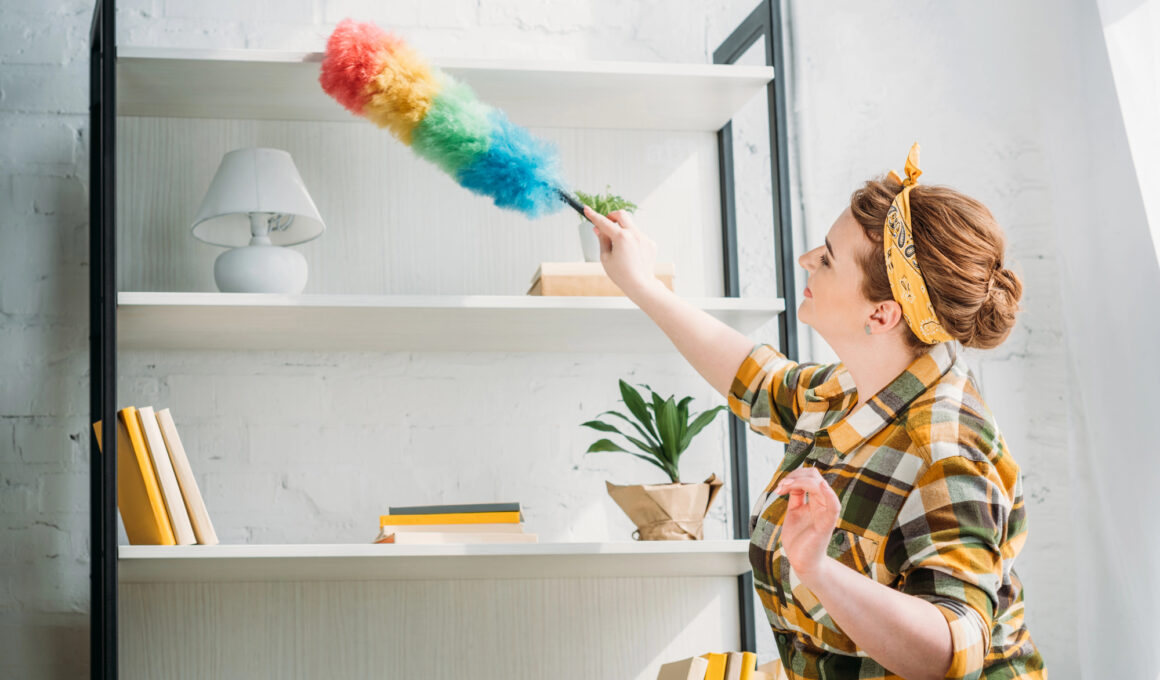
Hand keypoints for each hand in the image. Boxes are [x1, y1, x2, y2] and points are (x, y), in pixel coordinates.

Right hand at [583, 206, 659, 298]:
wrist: (641, 285)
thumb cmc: (622, 275)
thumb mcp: (606, 258)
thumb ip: (602, 240)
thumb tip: (598, 228)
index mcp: (622, 237)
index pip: (604, 222)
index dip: (593, 215)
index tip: (586, 209)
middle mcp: (634, 234)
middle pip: (621, 214)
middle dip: (611, 216)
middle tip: (606, 224)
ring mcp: (644, 237)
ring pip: (630, 226)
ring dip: (622, 231)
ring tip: (620, 249)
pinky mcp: (650, 243)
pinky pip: (638, 236)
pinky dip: (631, 240)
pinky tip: (630, 255)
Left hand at [773, 467, 840, 581]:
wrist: (802, 562)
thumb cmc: (799, 539)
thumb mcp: (794, 512)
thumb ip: (796, 497)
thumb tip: (791, 481)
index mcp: (815, 500)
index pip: (810, 477)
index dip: (794, 475)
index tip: (779, 486)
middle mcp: (822, 504)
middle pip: (814, 476)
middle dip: (795, 475)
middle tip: (780, 486)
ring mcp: (825, 513)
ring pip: (819, 485)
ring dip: (798, 481)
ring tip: (782, 488)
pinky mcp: (826, 524)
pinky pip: (833, 506)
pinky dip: (829, 494)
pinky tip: (822, 486)